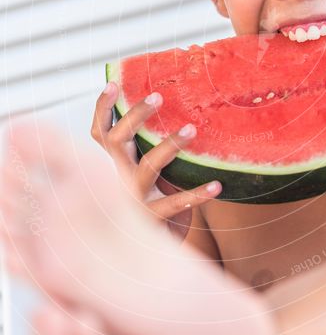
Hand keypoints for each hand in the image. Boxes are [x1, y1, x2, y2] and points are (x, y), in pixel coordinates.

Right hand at [91, 82, 221, 228]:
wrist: (149, 252)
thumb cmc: (153, 201)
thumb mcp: (145, 172)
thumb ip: (149, 148)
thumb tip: (178, 107)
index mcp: (115, 163)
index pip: (100, 132)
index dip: (102, 108)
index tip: (113, 82)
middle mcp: (119, 178)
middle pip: (118, 141)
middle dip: (136, 116)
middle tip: (158, 95)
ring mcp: (134, 198)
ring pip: (148, 167)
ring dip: (169, 145)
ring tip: (191, 129)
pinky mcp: (153, 219)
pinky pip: (176, 203)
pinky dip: (197, 194)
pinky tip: (217, 185)